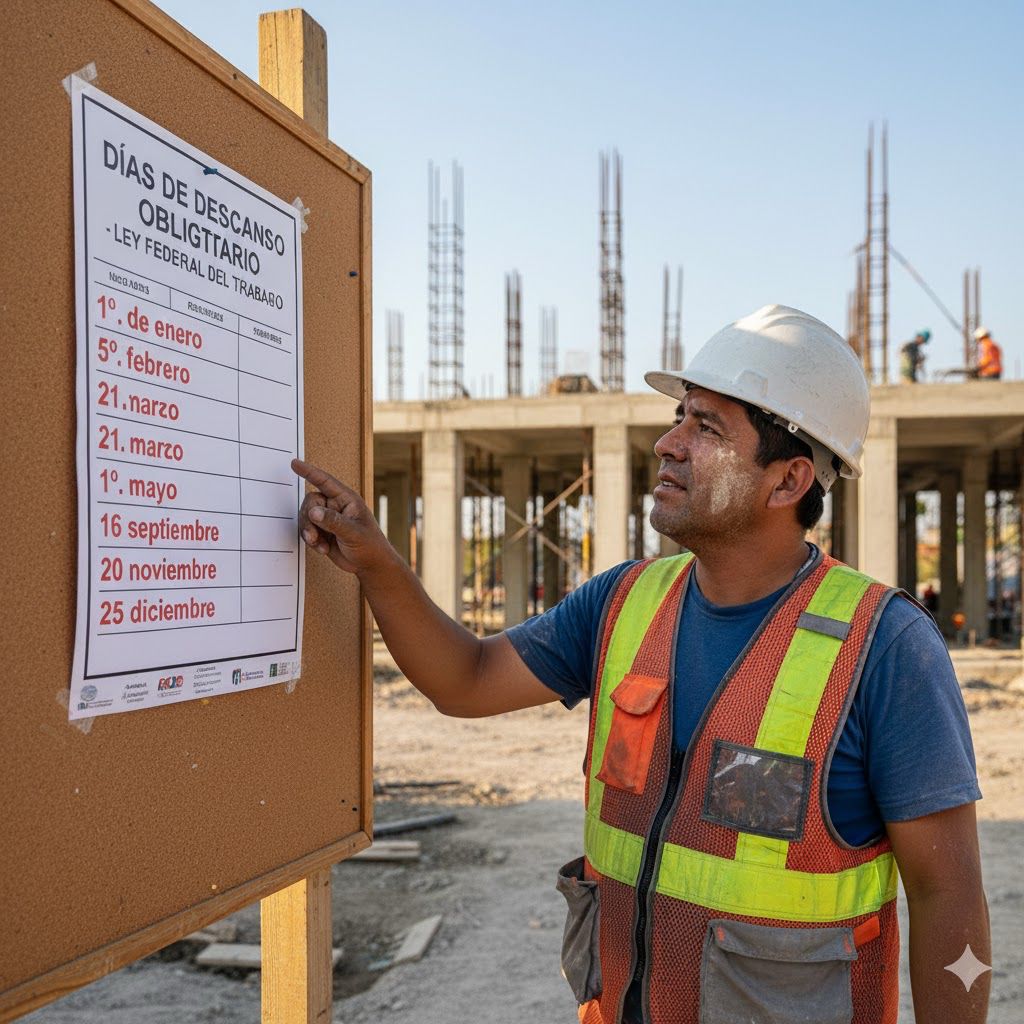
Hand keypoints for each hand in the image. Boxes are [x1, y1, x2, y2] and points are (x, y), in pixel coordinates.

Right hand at [292, 458, 390, 574]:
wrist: (370, 565)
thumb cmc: (370, 546)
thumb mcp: (353, 532)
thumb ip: (333, 521)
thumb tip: (313, 511)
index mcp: (347, 499)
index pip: (325, 482)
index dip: (309, 472)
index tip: (294, 463)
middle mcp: (336, 506)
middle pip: (311, 502)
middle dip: (308, 519)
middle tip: (313, 535)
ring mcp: (328, 519)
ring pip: (306, 517)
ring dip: (309, 532)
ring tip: (318, 543)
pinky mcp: (322, 532)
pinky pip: (307, 530)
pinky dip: (312, 540)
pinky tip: (323, 549)